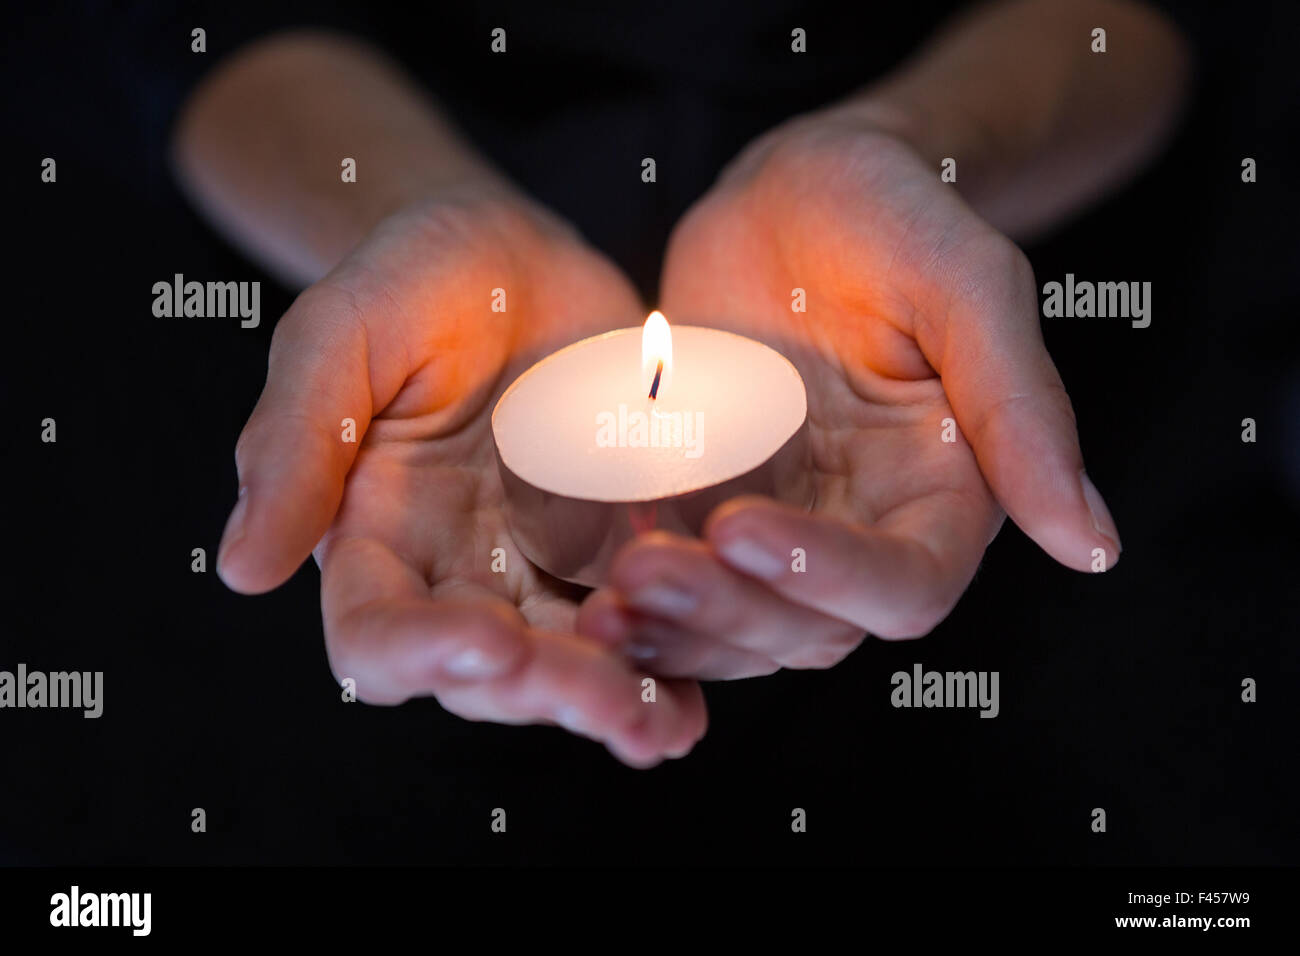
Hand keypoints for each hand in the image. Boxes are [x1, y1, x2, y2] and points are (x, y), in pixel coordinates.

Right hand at [216, 190, 706, 765]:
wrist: (514, 256)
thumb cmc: (413, 278)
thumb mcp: (342, 332)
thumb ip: (296, 440)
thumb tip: (243, 570)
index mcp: (374, 533)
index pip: (376, 630)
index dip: (423, 651)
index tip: (489, 641)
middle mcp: (453, 572)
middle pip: (487, 672)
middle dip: (546, 690)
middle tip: (609, 698)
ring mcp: (538, 568)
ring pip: (570, 663)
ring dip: (616, 701)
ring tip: (664, 726)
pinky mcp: (611, 549)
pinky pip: (642, 619)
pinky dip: (672, 659)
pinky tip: (701, 691)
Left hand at [578, 113, 1121, 678]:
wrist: (795, 191)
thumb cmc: (895, 213)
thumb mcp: (967, 284)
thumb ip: (1022, 409)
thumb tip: (1095, 546)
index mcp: (944, 496)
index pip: (904, 585)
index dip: (829, 574)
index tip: (741, 526)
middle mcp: (863, 532)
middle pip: (807, 628)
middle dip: (725, 610)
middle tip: (642, 571)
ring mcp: (780, 528)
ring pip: (733, 627)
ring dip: (670, 626)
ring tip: (599, 604)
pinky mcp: (705, 511)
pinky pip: (671, 581)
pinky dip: (627, 597)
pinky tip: (574, 585)